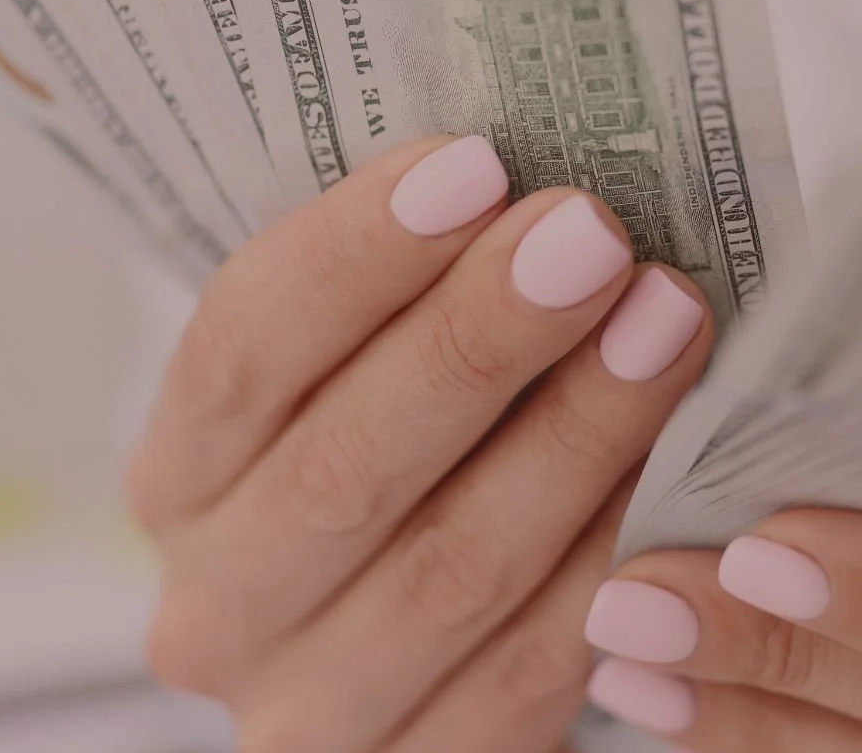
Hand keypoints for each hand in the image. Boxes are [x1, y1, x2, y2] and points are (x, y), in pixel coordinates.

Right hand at [126, 136, 714, 751]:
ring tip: (667, 322)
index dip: (353, 256)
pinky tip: (684, 464)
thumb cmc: (406, 457)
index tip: (473, 163)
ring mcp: (309, 708)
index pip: (238, 352)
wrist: (420, 653)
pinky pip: (532, 665)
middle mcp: (216, 606)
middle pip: (341, 465)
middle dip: (478, 337)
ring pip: (449, 565)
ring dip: (573, 434)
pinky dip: (614, 555)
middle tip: (591, 237)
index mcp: (178, 479)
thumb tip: (516, 173)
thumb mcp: (358, 379)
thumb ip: (402, 299)